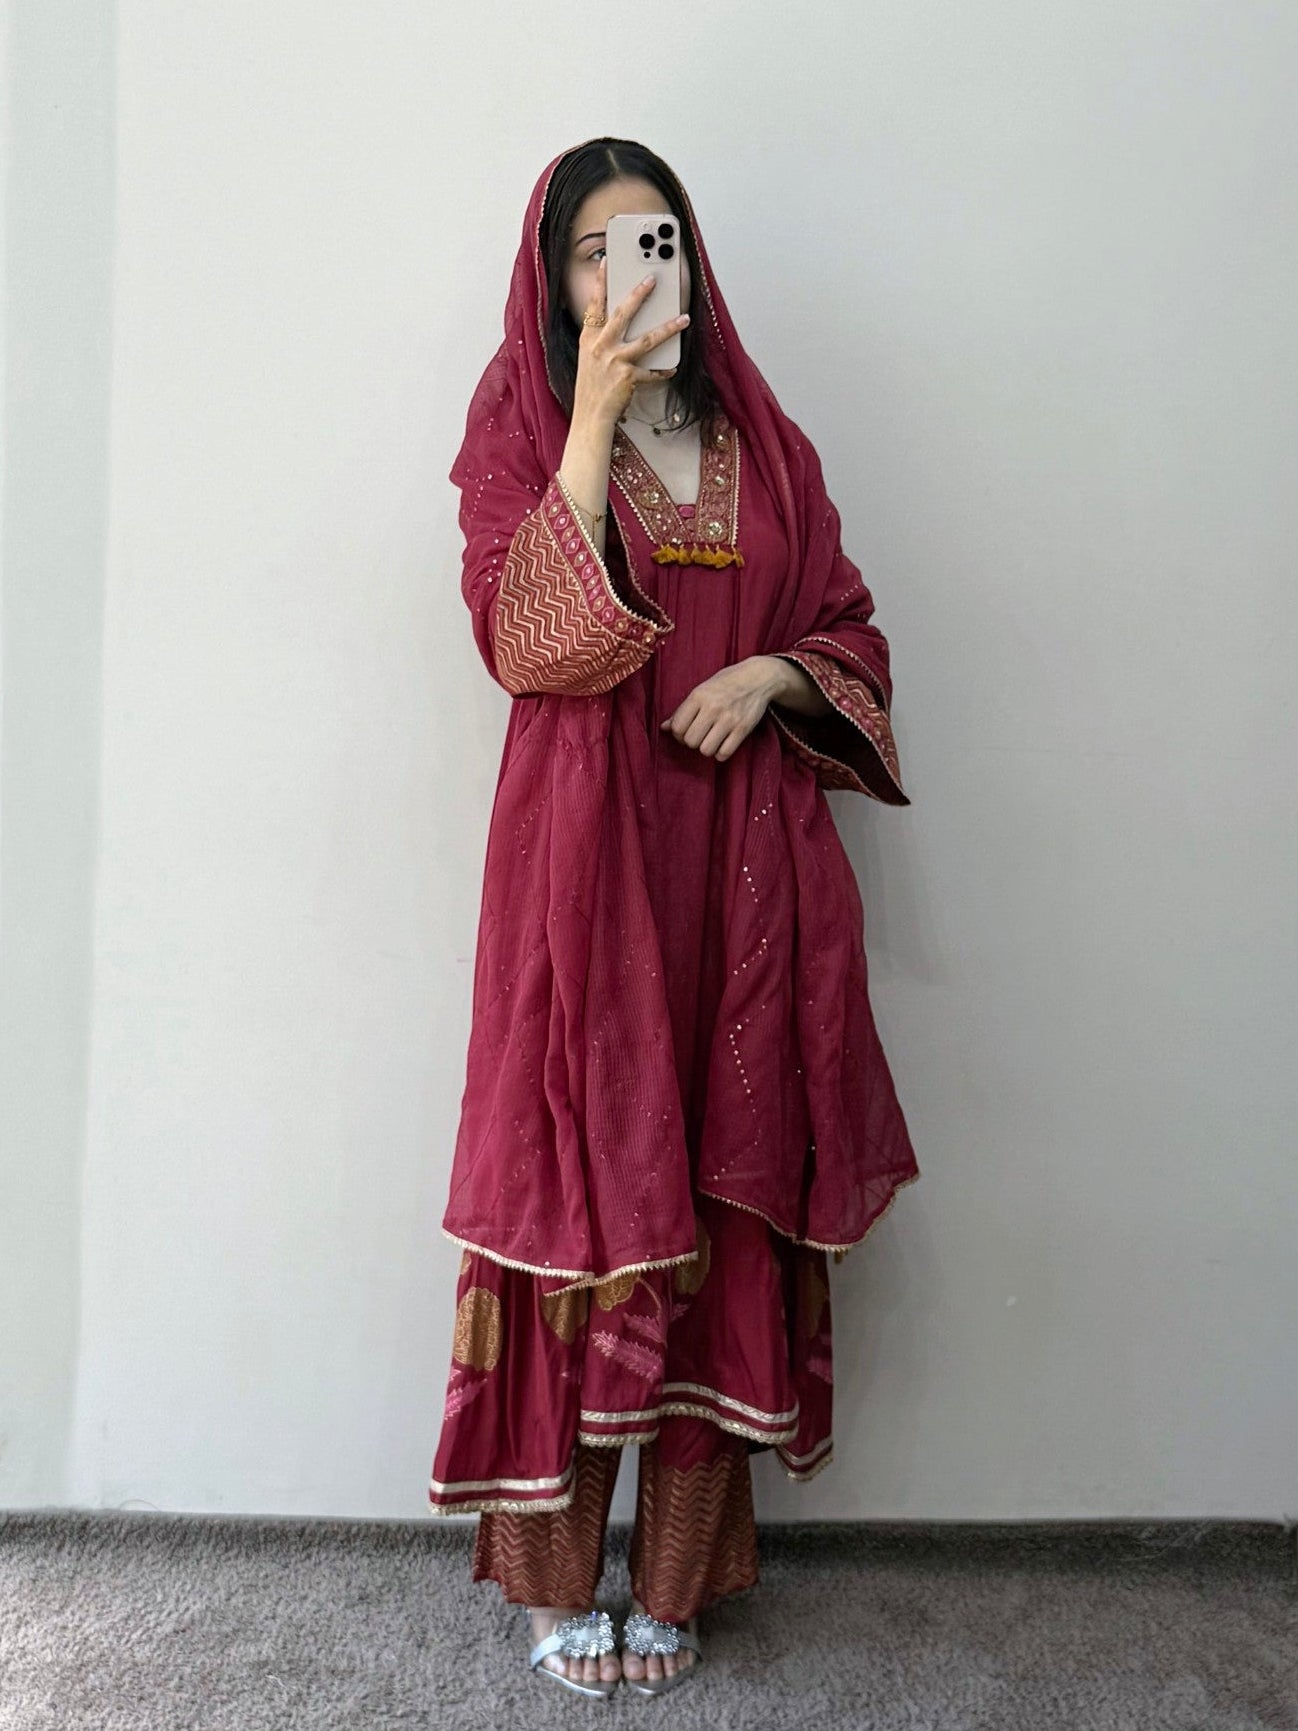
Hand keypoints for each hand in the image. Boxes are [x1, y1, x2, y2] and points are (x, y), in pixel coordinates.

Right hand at [573, 258, 690, 429]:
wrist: (590, 417)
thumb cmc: (591, 389)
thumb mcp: (590, 359)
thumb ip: (602, 340)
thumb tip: (621, 325)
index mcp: (589, 338)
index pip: (594, 305)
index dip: (600, 282)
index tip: (607, 263)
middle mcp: (601, 346)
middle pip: (623, 313)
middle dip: (639, 294)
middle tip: (652, 280)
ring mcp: (615, 361)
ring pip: (647, 339)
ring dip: (668, 328)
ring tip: (683, 319)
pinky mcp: (628, 377)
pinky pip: (652, 371)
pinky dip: (663, 371)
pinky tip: (672, 368)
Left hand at [659, 657, 785, 761]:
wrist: (758, 677)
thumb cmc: (725, 683)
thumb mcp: (702, 690)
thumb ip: (683, 709)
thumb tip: (663, 728)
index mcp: (698, 696)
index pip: (677, 727)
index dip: (678, 734)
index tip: (684, 731)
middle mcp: (713, 707)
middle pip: (690, 741)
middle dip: (692, 742)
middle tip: (699, 735)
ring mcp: (729, 719)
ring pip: (706, 750)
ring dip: (706, 748)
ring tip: (711, 739)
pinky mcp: (743, 729)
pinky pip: (724, 753)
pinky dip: (721, 753)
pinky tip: (722, 744)